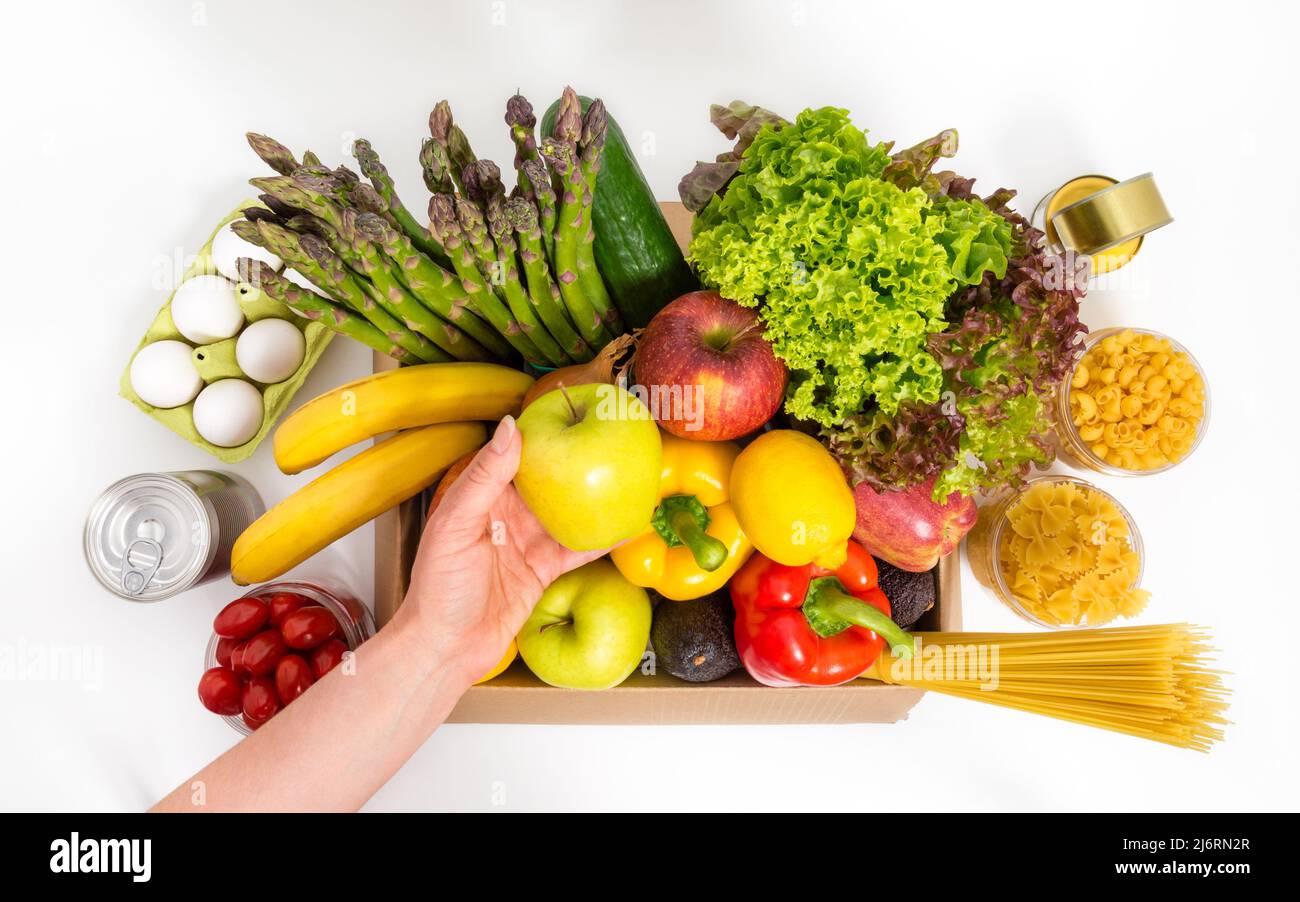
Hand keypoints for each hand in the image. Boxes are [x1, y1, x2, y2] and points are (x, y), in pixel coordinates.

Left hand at [397, 415, 607, 686]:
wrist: (447, 649)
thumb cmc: (439, 588)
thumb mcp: (456, 526)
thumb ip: (483, 478)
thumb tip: (510, 427)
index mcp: (481, 495)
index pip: (515, 453)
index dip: (541, 430)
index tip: (571, 409)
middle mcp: (507, 513)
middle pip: (548, 480)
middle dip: (576, 460)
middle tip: (610, 435)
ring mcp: (527, 541)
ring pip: (569, 512)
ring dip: (595, 497)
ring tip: (628, 475)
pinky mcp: (544, 569)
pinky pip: (578, 548)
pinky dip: (602, 537)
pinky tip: (628, 524)